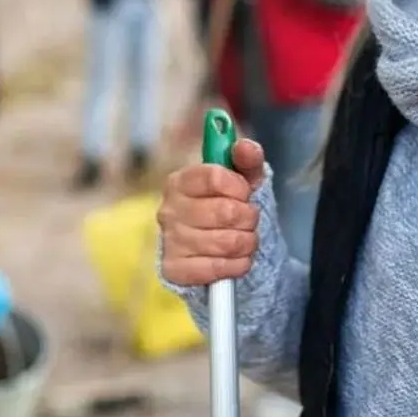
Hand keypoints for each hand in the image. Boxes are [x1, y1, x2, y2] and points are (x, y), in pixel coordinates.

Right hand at [158, 139, 266, 286]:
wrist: (219, 249)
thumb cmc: (230, 207)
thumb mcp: (243, 180)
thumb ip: (247, 159)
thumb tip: (246, 147)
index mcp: (180, 182)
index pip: (214, 177)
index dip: (239, 187)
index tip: (245, 193)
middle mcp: (168, 210)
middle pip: (225, 211)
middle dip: (249, 217)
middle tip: (249, 220)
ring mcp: (170, 241)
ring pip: (226, 242)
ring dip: (247, 242)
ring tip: (245, 239)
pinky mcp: (175, 270)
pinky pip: (217, 268)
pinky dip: (237, 265)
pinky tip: (236, 259)